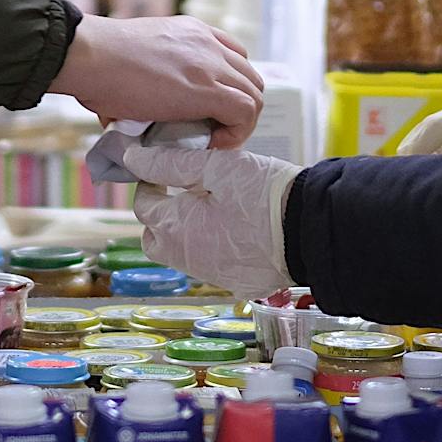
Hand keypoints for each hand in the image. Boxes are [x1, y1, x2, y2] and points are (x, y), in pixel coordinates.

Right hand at [52, 14, 263, 143]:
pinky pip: (245, 111)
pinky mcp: (207, 88)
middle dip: (239, 107)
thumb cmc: (96, 61)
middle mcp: (208, 43)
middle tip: (214, 129)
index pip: (235, 57)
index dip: (230, 88)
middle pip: (250, 78)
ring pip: (254, 94)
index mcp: (192, 32)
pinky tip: (211, 143)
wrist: (88, 56)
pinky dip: (236, 132)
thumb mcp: (141, 58)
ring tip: (213, 139)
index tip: (210, 111)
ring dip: (239, 122)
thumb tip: (134, 118)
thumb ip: (152, 81)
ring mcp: (210, 64)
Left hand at [121, 140, 297, 297]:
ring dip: (184, 231)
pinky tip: (232, 228)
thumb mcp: (217, 167)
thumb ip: (171, 163)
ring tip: (210, 207)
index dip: (150, 181)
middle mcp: (185, 258)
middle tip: (183, 189)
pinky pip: (209, 264)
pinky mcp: (234, 283)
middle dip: (160, 213)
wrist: (311, 231)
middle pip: (154, 237)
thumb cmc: (265, 193)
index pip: (144, 203)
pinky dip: (210, 246)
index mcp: (174, 227)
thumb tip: (131, 158)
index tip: (165, 167)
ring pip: (180, 253)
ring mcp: (210, 275)